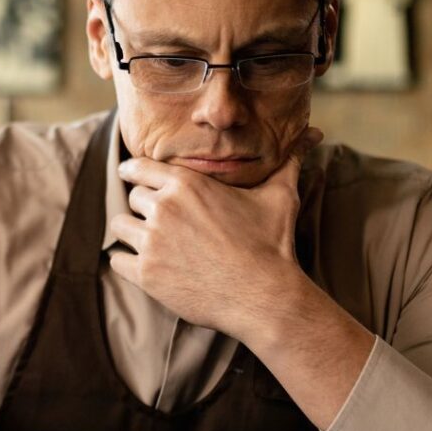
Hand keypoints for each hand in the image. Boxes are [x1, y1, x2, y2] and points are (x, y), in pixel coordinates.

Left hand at [109, 128, 321, 345]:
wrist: (265, 295)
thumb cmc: (272, 244)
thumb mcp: (280, 196)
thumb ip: (287, 162)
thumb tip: (314, 134)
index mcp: (186, 183)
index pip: (139, 166)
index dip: (134, 171)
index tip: (130, 175)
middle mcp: (164, 208)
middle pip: (132, 197)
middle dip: (143, 207)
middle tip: (158, 220)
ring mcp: (152, 241)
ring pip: (121, 226)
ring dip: (132, 233)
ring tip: (148, 243)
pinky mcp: (146, 273)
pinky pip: (117, 260)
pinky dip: (127, 263)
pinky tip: (143, 266)